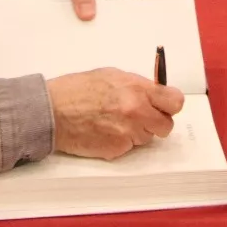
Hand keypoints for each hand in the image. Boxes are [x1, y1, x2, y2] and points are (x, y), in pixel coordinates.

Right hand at [46, 68, 185, 158]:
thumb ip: (137, 85)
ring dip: (136, 132)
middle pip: (166, 126)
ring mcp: (126, 134)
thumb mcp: (111, 75)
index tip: (164, 105)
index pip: (175, 102)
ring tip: (114, 121)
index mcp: (137, 90)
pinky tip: (105, 131)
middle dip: (156, 121)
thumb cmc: (76, 90)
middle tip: (140, 116)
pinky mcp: (116, 150)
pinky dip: (121, 142)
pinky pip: (129, 148)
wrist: (52, 111)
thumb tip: (153, 93)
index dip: (170, 104)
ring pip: (146, 138)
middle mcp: (136, 112)